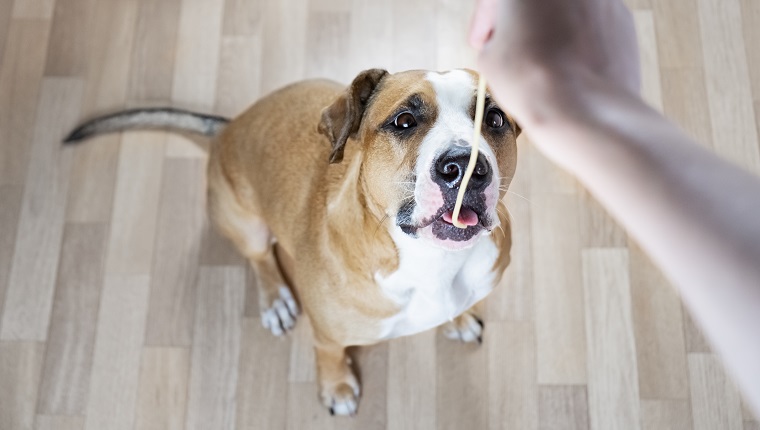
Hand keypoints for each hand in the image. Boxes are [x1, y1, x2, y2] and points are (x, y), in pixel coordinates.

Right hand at [469, 0, 640, 127]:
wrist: (582, 109)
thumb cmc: (534, 81)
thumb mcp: (488, 58)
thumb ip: (495, 37)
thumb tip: (503, 41)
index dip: (486, 19)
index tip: (484, 37)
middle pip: (534, 1)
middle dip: (520, 22)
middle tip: (510, 48)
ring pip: (564, 10)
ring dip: (549, 30)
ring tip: (540, 63)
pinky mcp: (620, 19)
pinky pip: (589, 24)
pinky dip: (576, 39)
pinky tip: (566, 67)